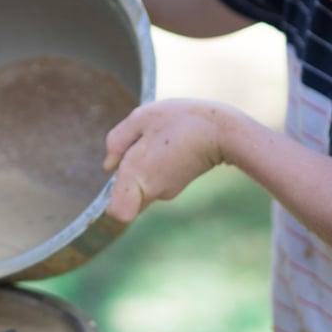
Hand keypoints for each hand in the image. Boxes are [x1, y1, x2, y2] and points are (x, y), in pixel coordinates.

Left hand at [103, 99, 233, 222]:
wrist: (222, 129)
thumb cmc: (180, 120)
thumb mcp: (141, 118)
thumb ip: (117, 141)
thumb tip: (108, 165)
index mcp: (138, 177)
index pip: (118, 213)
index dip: (111, 197)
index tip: (118, 169)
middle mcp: (153, 191)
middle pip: (127, 193)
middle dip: (126, 171)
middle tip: (141, 141)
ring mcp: (168, 190)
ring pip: (142, 183)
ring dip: (142, 162)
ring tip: (160, 136)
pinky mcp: (179, 183)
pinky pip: (157, 177)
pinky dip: (157, 161)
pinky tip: (171, 140)